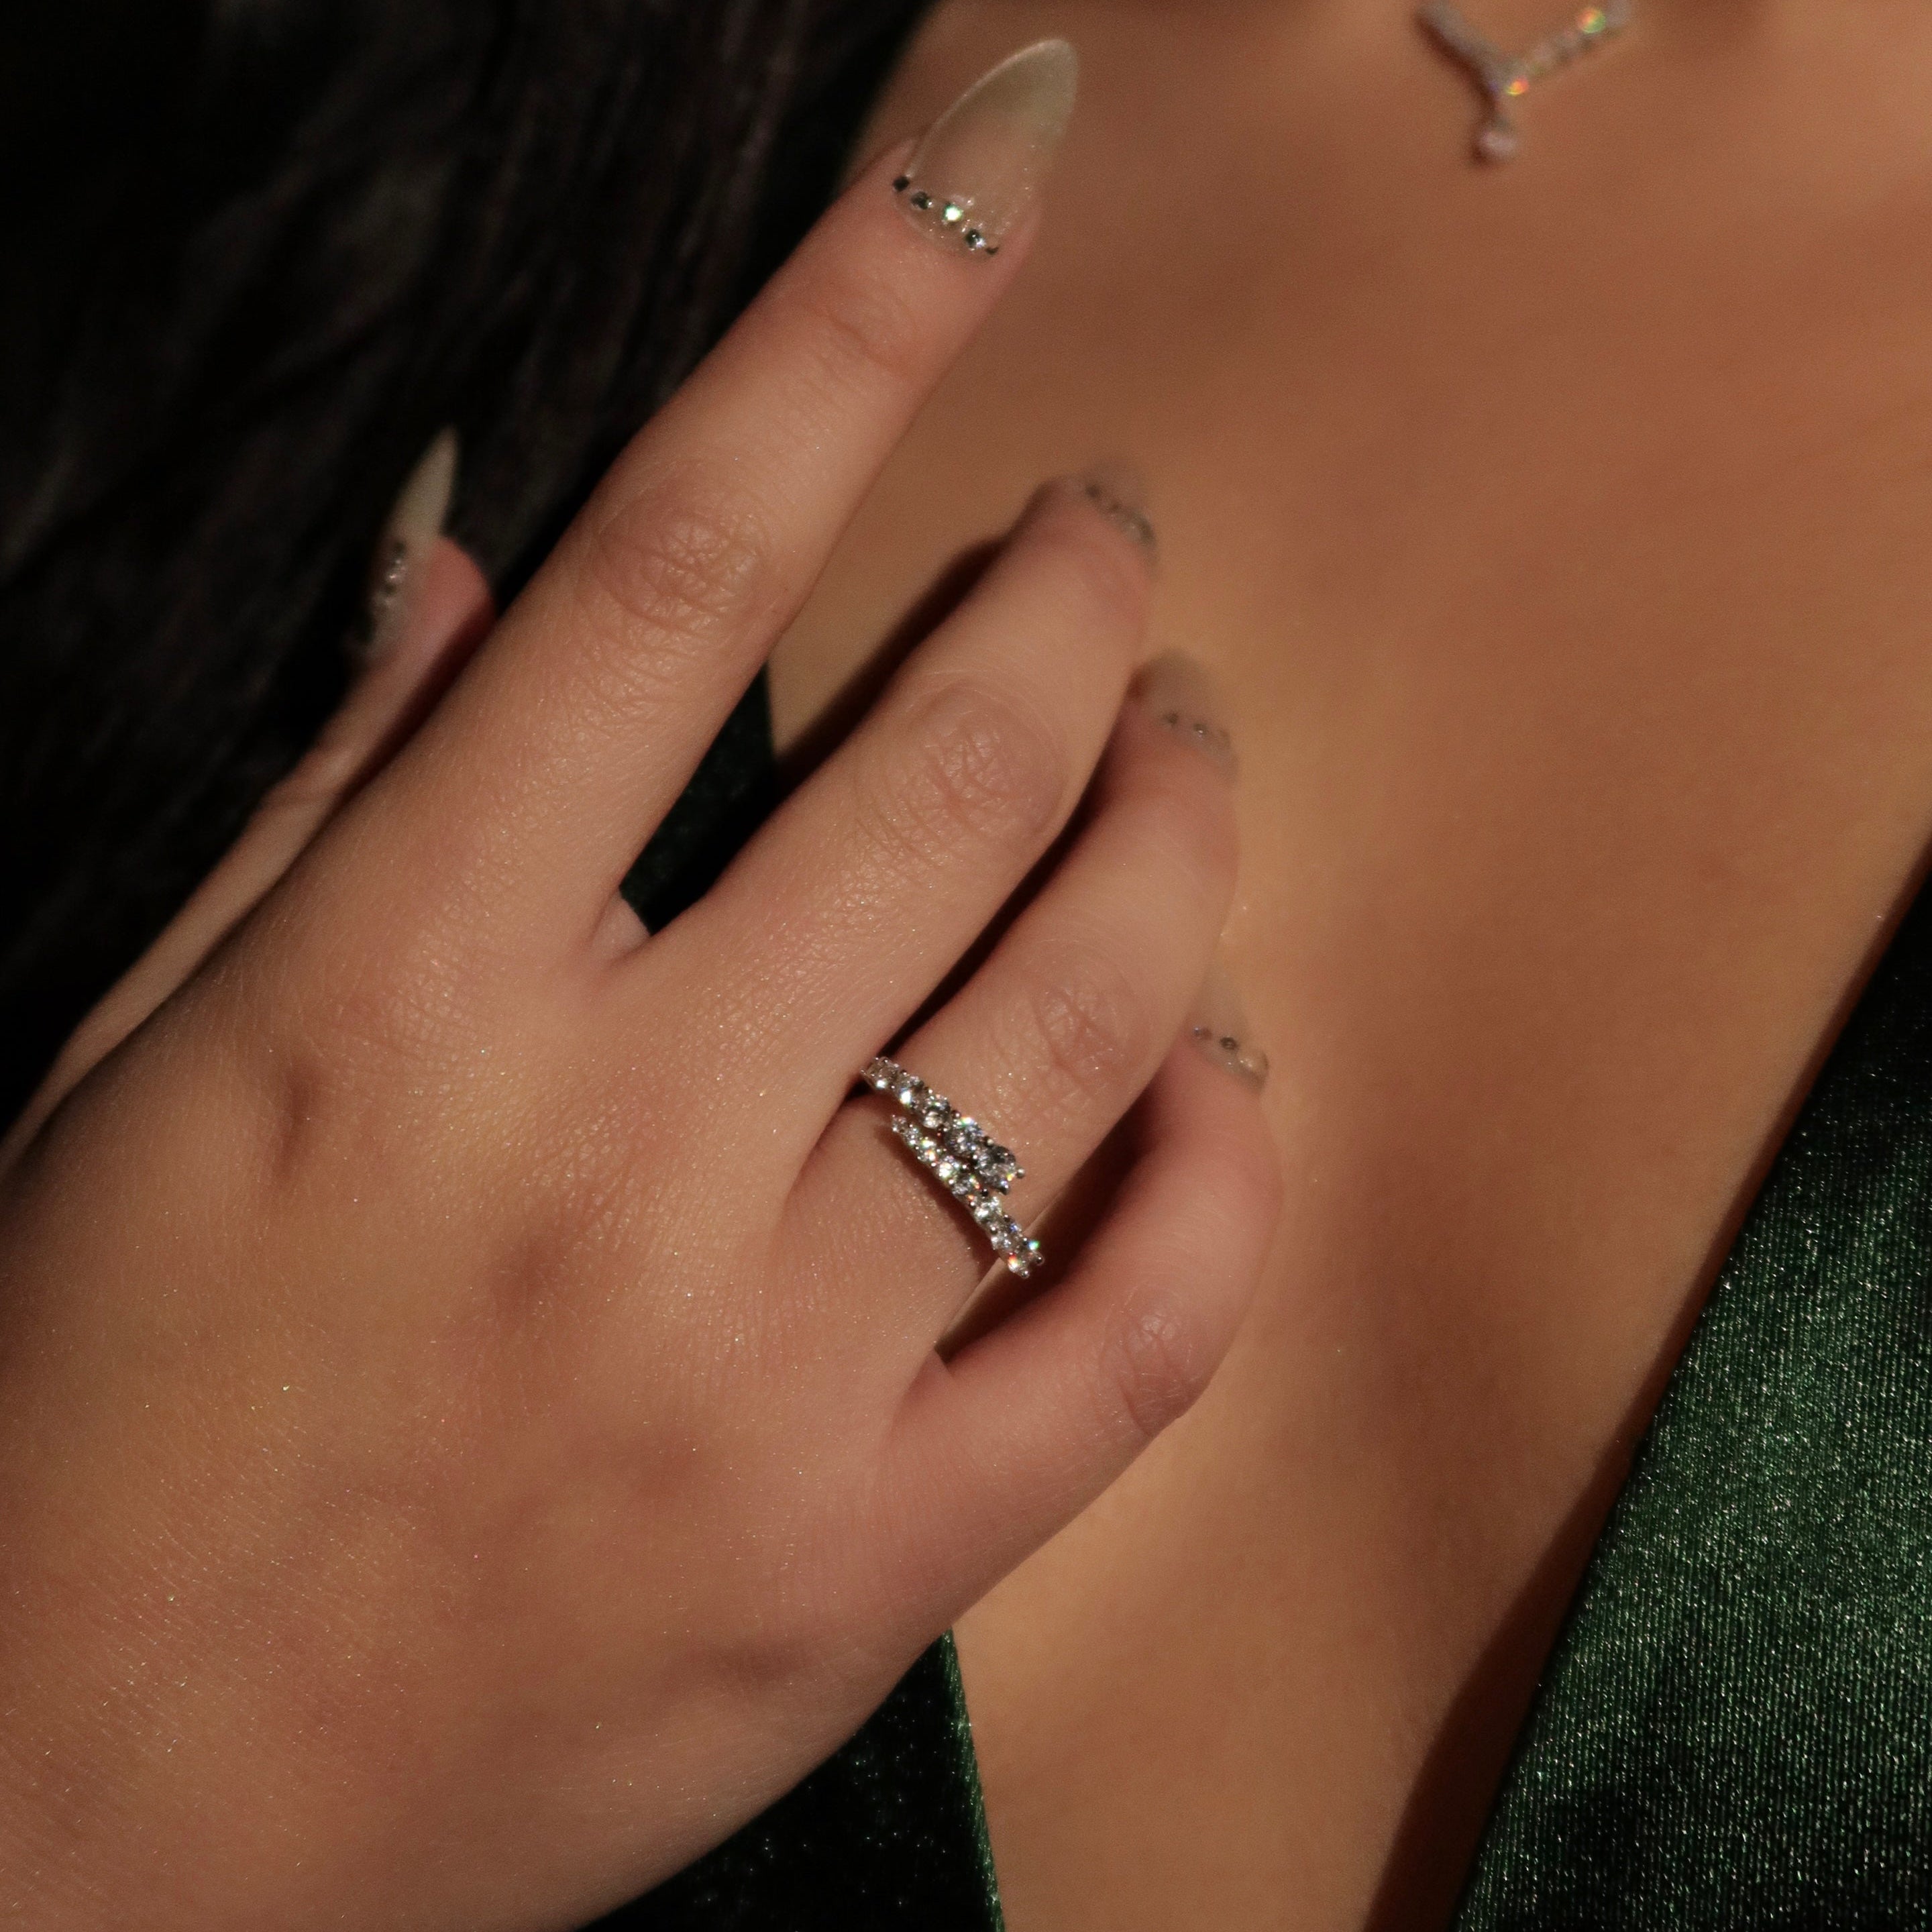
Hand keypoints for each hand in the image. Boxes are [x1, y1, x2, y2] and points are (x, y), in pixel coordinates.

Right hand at [0, 46, 1278, 1930]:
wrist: (77, 1837)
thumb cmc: (77, 1435)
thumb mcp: (141, 1079)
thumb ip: (338, 809)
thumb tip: (478, 570)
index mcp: (397, 1007)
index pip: (666, 574)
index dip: (839, 329)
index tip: (978, 173)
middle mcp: (612, 1164)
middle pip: (945, 781)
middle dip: (1071, 605)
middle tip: (1108, 539)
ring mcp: (770, 1380)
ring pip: (1092, 1027)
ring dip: (1178, 836)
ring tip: (1188, 747)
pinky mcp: (871, 1566)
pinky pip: (1148, 1328)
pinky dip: (1228, 1168)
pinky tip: (1220, 1069)